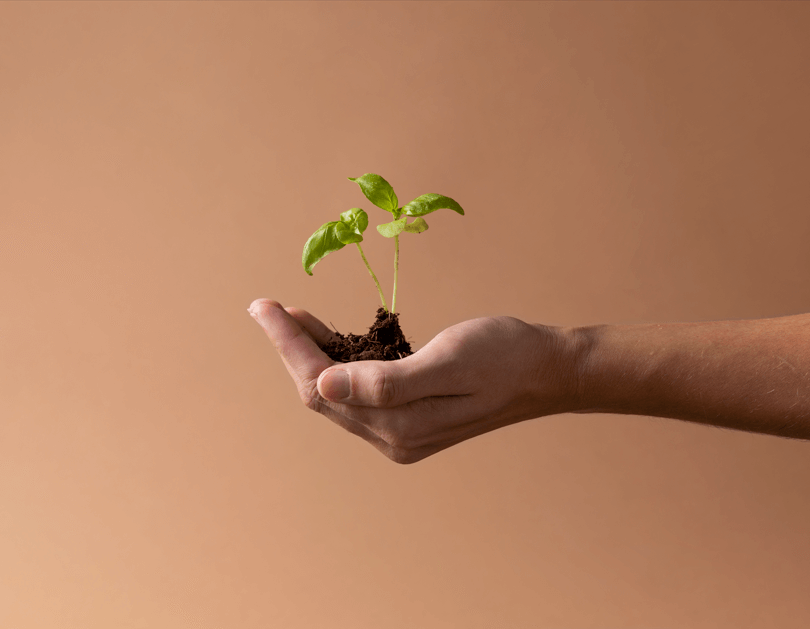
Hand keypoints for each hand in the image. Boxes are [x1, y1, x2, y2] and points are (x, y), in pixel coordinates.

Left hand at [248, 299, 582, 463]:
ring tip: (294, 316)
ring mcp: (400, 433)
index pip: (319, 386)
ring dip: (311, 355)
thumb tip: (321, 386)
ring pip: (336, 394)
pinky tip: (334, 339)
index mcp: (397, 426)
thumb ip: (385, 381)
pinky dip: (338, 363)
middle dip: (292, 349)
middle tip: (269, 306)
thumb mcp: (447, 361)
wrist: (546, 372)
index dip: (288, 345)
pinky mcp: (409, 421)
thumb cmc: (503, 355)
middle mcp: (392, 437)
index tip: (263, 307)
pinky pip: (358, 393)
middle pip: (320, 394)